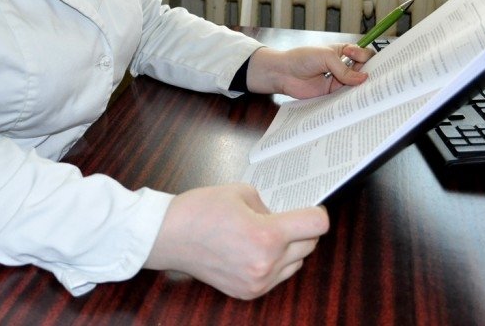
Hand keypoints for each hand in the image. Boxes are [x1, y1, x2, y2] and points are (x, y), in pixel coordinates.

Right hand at [144, 183, 327, 298]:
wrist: (167, 236)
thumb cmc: (198, 210)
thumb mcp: (241, 192)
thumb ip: (269, 204)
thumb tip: (283, 215)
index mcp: (266, 235)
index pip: (316, 226)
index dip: (317, 214)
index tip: (312, 210)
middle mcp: (266, 263)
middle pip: (309, 246)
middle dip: (300, 230)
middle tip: (285, 218)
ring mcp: (257, 282)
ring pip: (296, 264)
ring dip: (289, 249)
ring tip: (265, 235)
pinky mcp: (247, 292)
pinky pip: (277, 278)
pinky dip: (274, 264)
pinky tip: (254, 250)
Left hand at [246, 44, 373, 98]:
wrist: (282, 73)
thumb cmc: (302, 58)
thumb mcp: (326, 57)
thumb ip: (344, 68)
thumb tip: (363, 79)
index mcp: (343, 52)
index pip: (363, 54)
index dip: (365, 56)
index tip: (357, 57)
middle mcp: (343, 66)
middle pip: (363, 70)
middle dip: (370, 73)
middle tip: (374, 79)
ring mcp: (338, 80)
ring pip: (356, 85)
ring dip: (361, 88)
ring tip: (369, 91)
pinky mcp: (331, 94)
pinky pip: (345, 96)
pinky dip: (351, 98)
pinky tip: (356, 100)